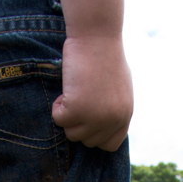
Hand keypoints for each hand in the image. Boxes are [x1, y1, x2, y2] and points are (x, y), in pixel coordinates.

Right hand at [52, 36, 132, 151]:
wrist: (96, 36)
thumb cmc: (105, 56)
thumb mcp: (119, 89)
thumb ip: (113, 111)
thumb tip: (101, 128)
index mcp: (125, 115)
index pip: (109, 145)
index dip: (96, 135)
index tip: (89, 120)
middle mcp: (112, 120)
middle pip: (87, 141)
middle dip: (79, 123)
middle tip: (81, 96)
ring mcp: (95, 117)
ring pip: (72, 133)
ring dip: (68, 114)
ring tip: (75, 90)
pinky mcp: (76, 109)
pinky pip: (59, 120)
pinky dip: (57, 106)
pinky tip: (67, 88)